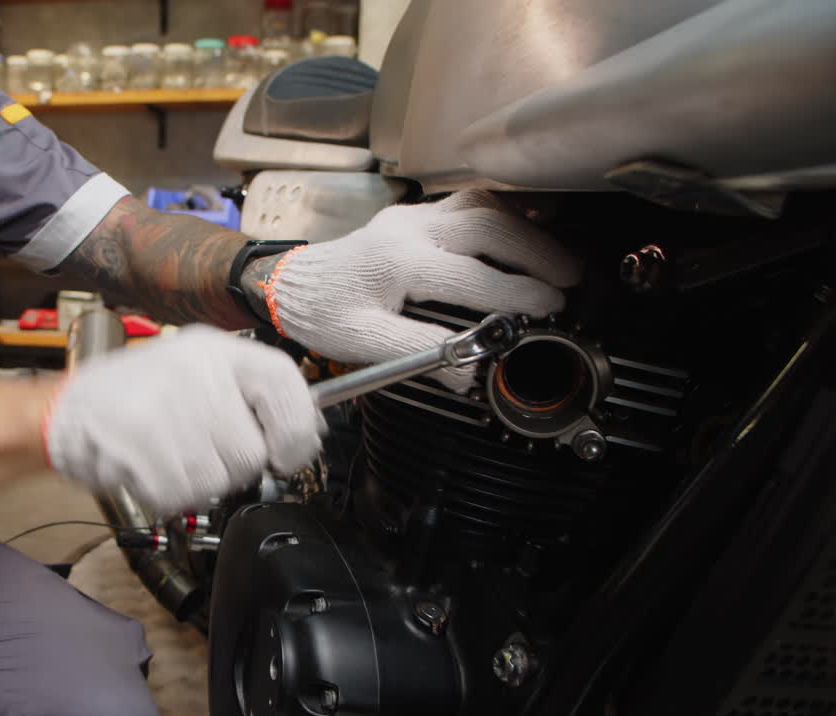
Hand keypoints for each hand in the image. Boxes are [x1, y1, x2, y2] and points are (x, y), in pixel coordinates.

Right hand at [43, 326, 322, 515]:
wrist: (64, 411)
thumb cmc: (137, 398)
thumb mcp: (197, 376)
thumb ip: (251, 398)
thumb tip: (308, 433)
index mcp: (215, 350)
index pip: (283, 383)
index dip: (296, 429)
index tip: (288, 453)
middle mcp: (194, 370)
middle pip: (251, 452)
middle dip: (227, 468)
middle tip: (195, 451)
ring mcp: (165, 402)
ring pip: (216, 480)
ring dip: (194, 485)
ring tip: (166, 458)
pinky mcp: (138, 437)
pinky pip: (179, 494)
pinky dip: (165, 496)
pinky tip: (147, 470)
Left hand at [261, 190, 579, 391]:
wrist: (289, 284)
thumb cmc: (323, 312)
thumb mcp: (366, 342)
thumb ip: (422, 353)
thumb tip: (471, 368)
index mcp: (396, 263)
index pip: (471, 276)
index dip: (516, 293)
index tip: (548, 307)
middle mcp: (407, 230)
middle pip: (488, 227)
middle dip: (536, 252)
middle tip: (568, 278)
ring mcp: (411, 217)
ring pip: (481, 206)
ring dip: (524, 229)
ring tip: (555, 256)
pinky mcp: (412, 216)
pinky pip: (467, 203)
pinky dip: (503, 215)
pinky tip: (525, 230)